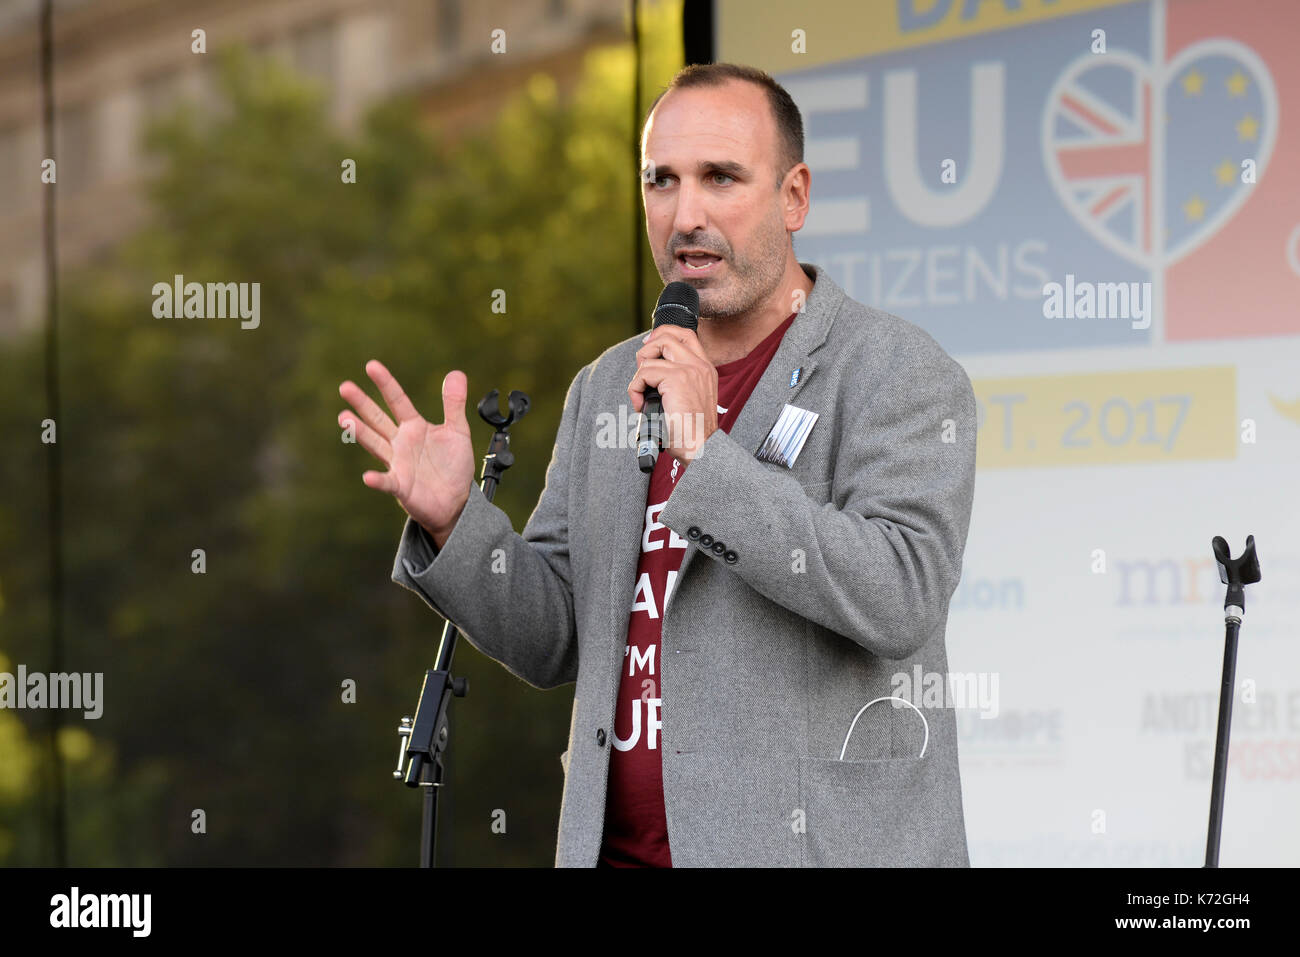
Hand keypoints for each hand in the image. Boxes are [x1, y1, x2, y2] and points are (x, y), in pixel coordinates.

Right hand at [338, 360, 475, 544]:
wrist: (455, 500)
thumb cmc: (453, 465)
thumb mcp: (458, 431)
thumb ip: (454, 404)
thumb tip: (456, 373)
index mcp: (414, 426)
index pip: (398, 400)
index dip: (386, 383)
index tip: (371, 365)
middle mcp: (400, 442)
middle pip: (378, 419)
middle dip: (362, 403)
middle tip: (345, 386)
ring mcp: (398, 463)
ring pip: (375, 444)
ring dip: (360, 432)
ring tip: (344, 418)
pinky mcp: (401, 486)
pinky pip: (387, 482)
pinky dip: (377, 480)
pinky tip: (368, 477)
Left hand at [627, 326, 717, 462]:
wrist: (701, 448)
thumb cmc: (692, 433)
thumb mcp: (690, 400)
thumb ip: (678, 382)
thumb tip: (652, 373)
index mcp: (705, 369)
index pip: (685, 336)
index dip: (664, 335)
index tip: (650, 347)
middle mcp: (700, 366)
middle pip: (668, 335)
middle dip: (647, 348)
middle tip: (641, 371)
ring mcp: (689, 370)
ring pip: (650, 355)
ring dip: (638, 377)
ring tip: (642, 397)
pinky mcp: (676, 379)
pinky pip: (644, 373)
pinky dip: (635, 388)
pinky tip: (641, 406)